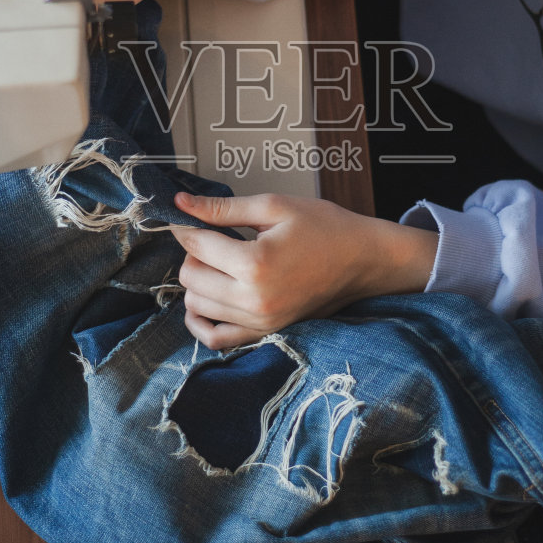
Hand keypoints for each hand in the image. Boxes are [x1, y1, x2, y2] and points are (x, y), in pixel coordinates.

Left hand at [168, 191, 438, 349]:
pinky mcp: (265, 332)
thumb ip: (222, 208)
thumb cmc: (324, 228)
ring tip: (219, 263)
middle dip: (193, 254)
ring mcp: (259, 321)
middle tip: (212, 237)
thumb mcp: (274, 207)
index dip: (185, 226)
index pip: (197, 245)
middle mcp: (254, 298)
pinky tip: (206, 300)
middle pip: (190, 277)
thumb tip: (180, 204)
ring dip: (197, 282)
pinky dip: (202, 321)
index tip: (186, 217)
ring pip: (197, 306)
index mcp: (255, 262)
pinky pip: (216, 338)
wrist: (362, 260)